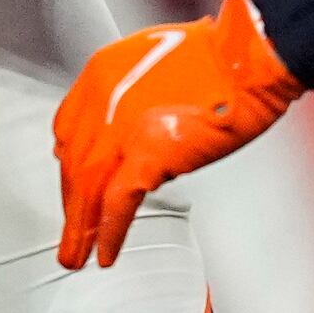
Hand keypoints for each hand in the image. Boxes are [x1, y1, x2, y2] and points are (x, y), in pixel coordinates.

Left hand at [54, 0, 302, 268]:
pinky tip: (106, 253)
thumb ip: (131, 92)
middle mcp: (100, 100)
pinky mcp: (146, 154)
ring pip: (87, 188)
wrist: (245, 60)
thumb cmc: (217, 56)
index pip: (68, 129)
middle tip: (71, 229)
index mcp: (100, 74)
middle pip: (73, 163)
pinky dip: (109, 232)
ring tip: (77, 256)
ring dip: (80, 229)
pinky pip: (117, 203)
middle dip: (72, 202)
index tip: (71, 181)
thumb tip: (125, 127)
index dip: (70, 162)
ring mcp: (119, 128)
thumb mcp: (155, 61)